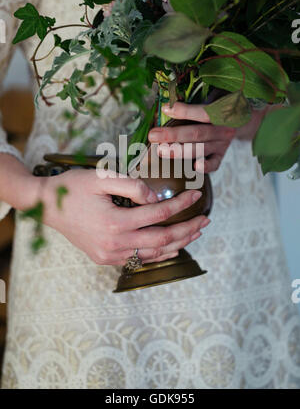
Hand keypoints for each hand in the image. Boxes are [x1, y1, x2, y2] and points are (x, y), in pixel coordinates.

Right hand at [41, 169, 209, 265]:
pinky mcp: (105, 258)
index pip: (159, 214)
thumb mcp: (102, 179)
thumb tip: (156, 197)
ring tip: (195, 233)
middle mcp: (115, 244)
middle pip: (163, 240)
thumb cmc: (73, 189)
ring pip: (153, 254)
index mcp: (116, 222)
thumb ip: (132, 186)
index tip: (196, 194)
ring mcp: (110, 255)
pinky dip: (159, 254)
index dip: (181, 204)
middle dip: (188, 229)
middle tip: (206, 220)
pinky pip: (139, 260)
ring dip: (177, 244)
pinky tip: (172, 248)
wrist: (46, 207)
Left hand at [148, 102, 235, 172]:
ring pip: (201, 149)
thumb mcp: (213, 97)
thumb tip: (167, 105)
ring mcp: (223, 144)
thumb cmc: (219, 105)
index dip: (185, 111)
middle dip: (173, 136)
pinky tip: (194, 167)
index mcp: (222, 112)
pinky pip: (215, 164)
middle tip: (154, 136)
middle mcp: (223, 129)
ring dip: (180, 151)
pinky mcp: (221, 155)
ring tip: (161, 151)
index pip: (203, 113)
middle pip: (197, 134)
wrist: (242, 118)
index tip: (165, 109)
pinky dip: (206, 167)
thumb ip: (194, 100)